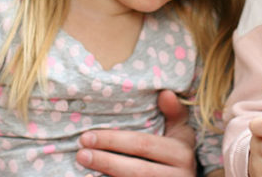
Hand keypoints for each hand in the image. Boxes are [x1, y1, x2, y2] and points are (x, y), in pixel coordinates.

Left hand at [76, 90, 195, 175]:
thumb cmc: (178, 152)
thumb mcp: (181, 131)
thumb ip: (174, 112)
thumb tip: (165, 93)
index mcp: (181, 152)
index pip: (143, 145)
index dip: (114, 141)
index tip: (88, 136)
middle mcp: (178, 175)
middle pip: (137, 169)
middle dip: (106, 160)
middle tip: (81, 153)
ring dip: (106, 174)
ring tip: (84, 166)